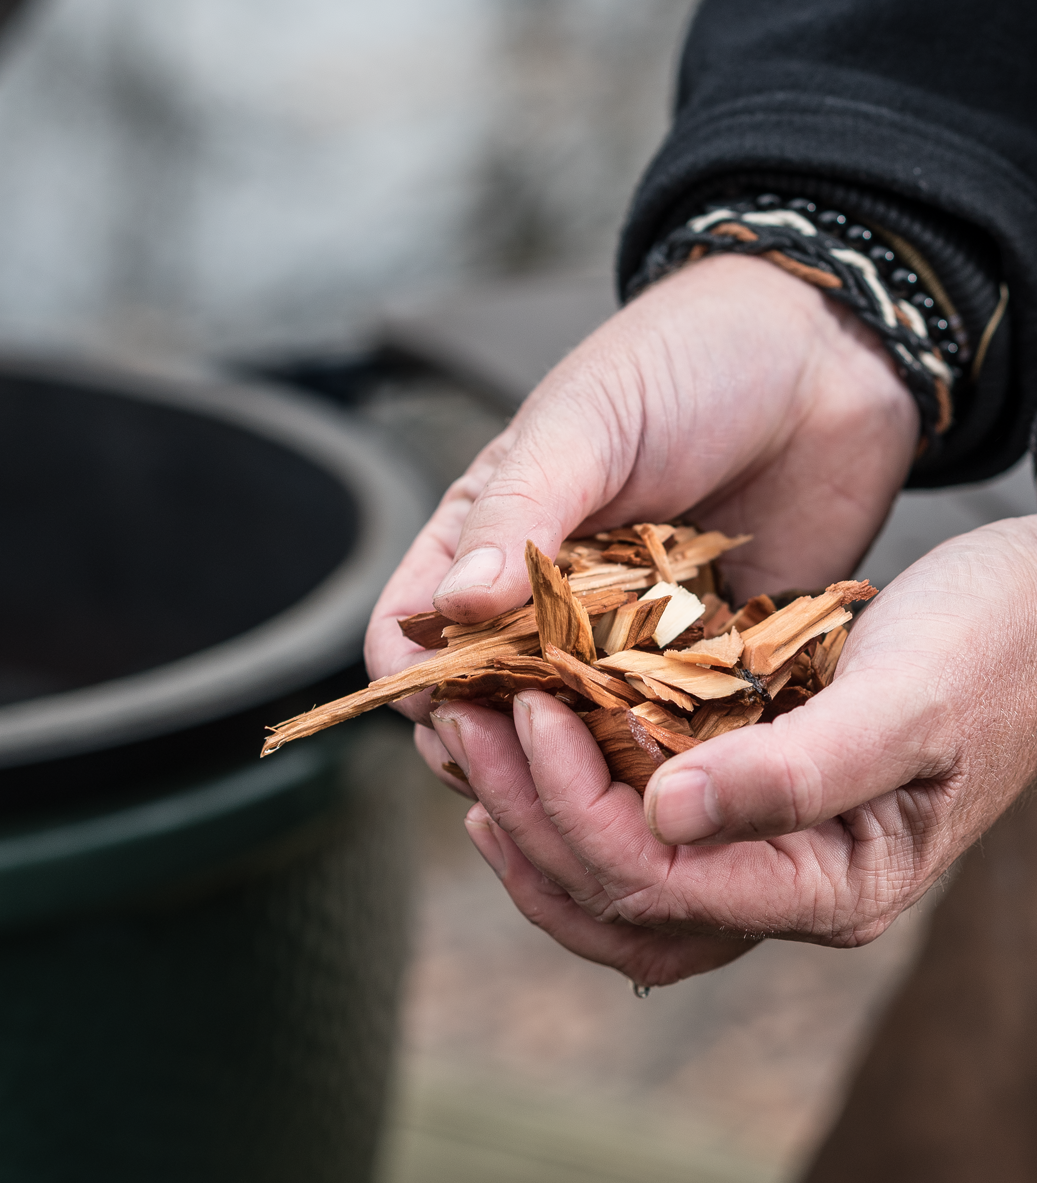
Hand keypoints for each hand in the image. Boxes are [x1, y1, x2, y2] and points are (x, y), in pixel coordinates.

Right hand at [365, 253, 915, 732]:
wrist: (822, 357)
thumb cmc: (682, 366)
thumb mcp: (581, 426)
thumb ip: (517, 515)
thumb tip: (449, 609)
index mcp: (486, 543)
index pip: (411, 636)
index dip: (420, 684)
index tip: (457, 714)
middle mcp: (542, 605)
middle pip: (487, 708)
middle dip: (500, 747)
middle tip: (543, 763)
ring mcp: (622, 640)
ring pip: (575, 735)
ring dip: (585, 764)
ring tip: (614, 774)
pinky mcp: (701, 660)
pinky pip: (671, 729)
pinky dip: (671, 754)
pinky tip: (691, 764)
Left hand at [432, 520, 1036, 985]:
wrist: (1034, 619)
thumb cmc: (991, 648)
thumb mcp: (907, 699)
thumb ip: (799, 770)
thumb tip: (663, 814)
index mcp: (832, 882)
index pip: (664, 883)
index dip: (578, 805)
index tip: (530, 708)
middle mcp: (787, 887)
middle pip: (622, 900)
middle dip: (530, 818)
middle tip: (465, 729)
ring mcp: (762, 855)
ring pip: (617, 887)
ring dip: (535, 822)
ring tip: (475, 754)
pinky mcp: (744, 807)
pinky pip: (636, 838)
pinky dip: (570, 805)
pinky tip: (531, 757)